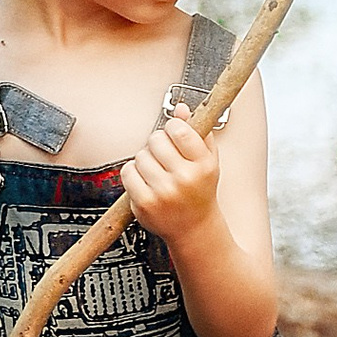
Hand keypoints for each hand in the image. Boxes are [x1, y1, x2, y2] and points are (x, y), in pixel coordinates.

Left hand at [119, 107, 219, 246]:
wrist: (194, 228)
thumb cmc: (199, 192)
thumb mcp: (208, 160)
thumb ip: (197, 131)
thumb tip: (180, 108)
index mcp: (202, 165)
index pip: (179, 129)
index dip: (172, 127)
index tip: (173, 134)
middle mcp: (184, 178)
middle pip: (155, 140)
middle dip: (157, 144)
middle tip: (164, 157)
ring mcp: (164, 192)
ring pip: (140, 156)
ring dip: (145, 160)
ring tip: (157, 171)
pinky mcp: (145, 203)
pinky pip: (128, 172)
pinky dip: (133, 173)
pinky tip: (146, 181)